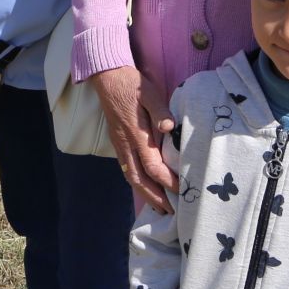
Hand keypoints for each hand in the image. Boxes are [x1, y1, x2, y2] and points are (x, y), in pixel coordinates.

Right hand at [91, 65, 178, 210]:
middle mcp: (125, 144)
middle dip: (155, 197)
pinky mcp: (117, 142)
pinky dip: (136, 182)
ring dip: (145, 194)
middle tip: (171, 211)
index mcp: (136, 134)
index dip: (167, 181)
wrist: (107, 77)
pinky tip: (145, 188)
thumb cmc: (132, 84)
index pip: (153, 166)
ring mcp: (119, 144)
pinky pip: (126, 169)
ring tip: (159, 207)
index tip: (182, 190)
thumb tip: (170, 127)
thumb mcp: (149, 92)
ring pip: (131, 176)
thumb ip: (160, 110)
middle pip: (139, 179)